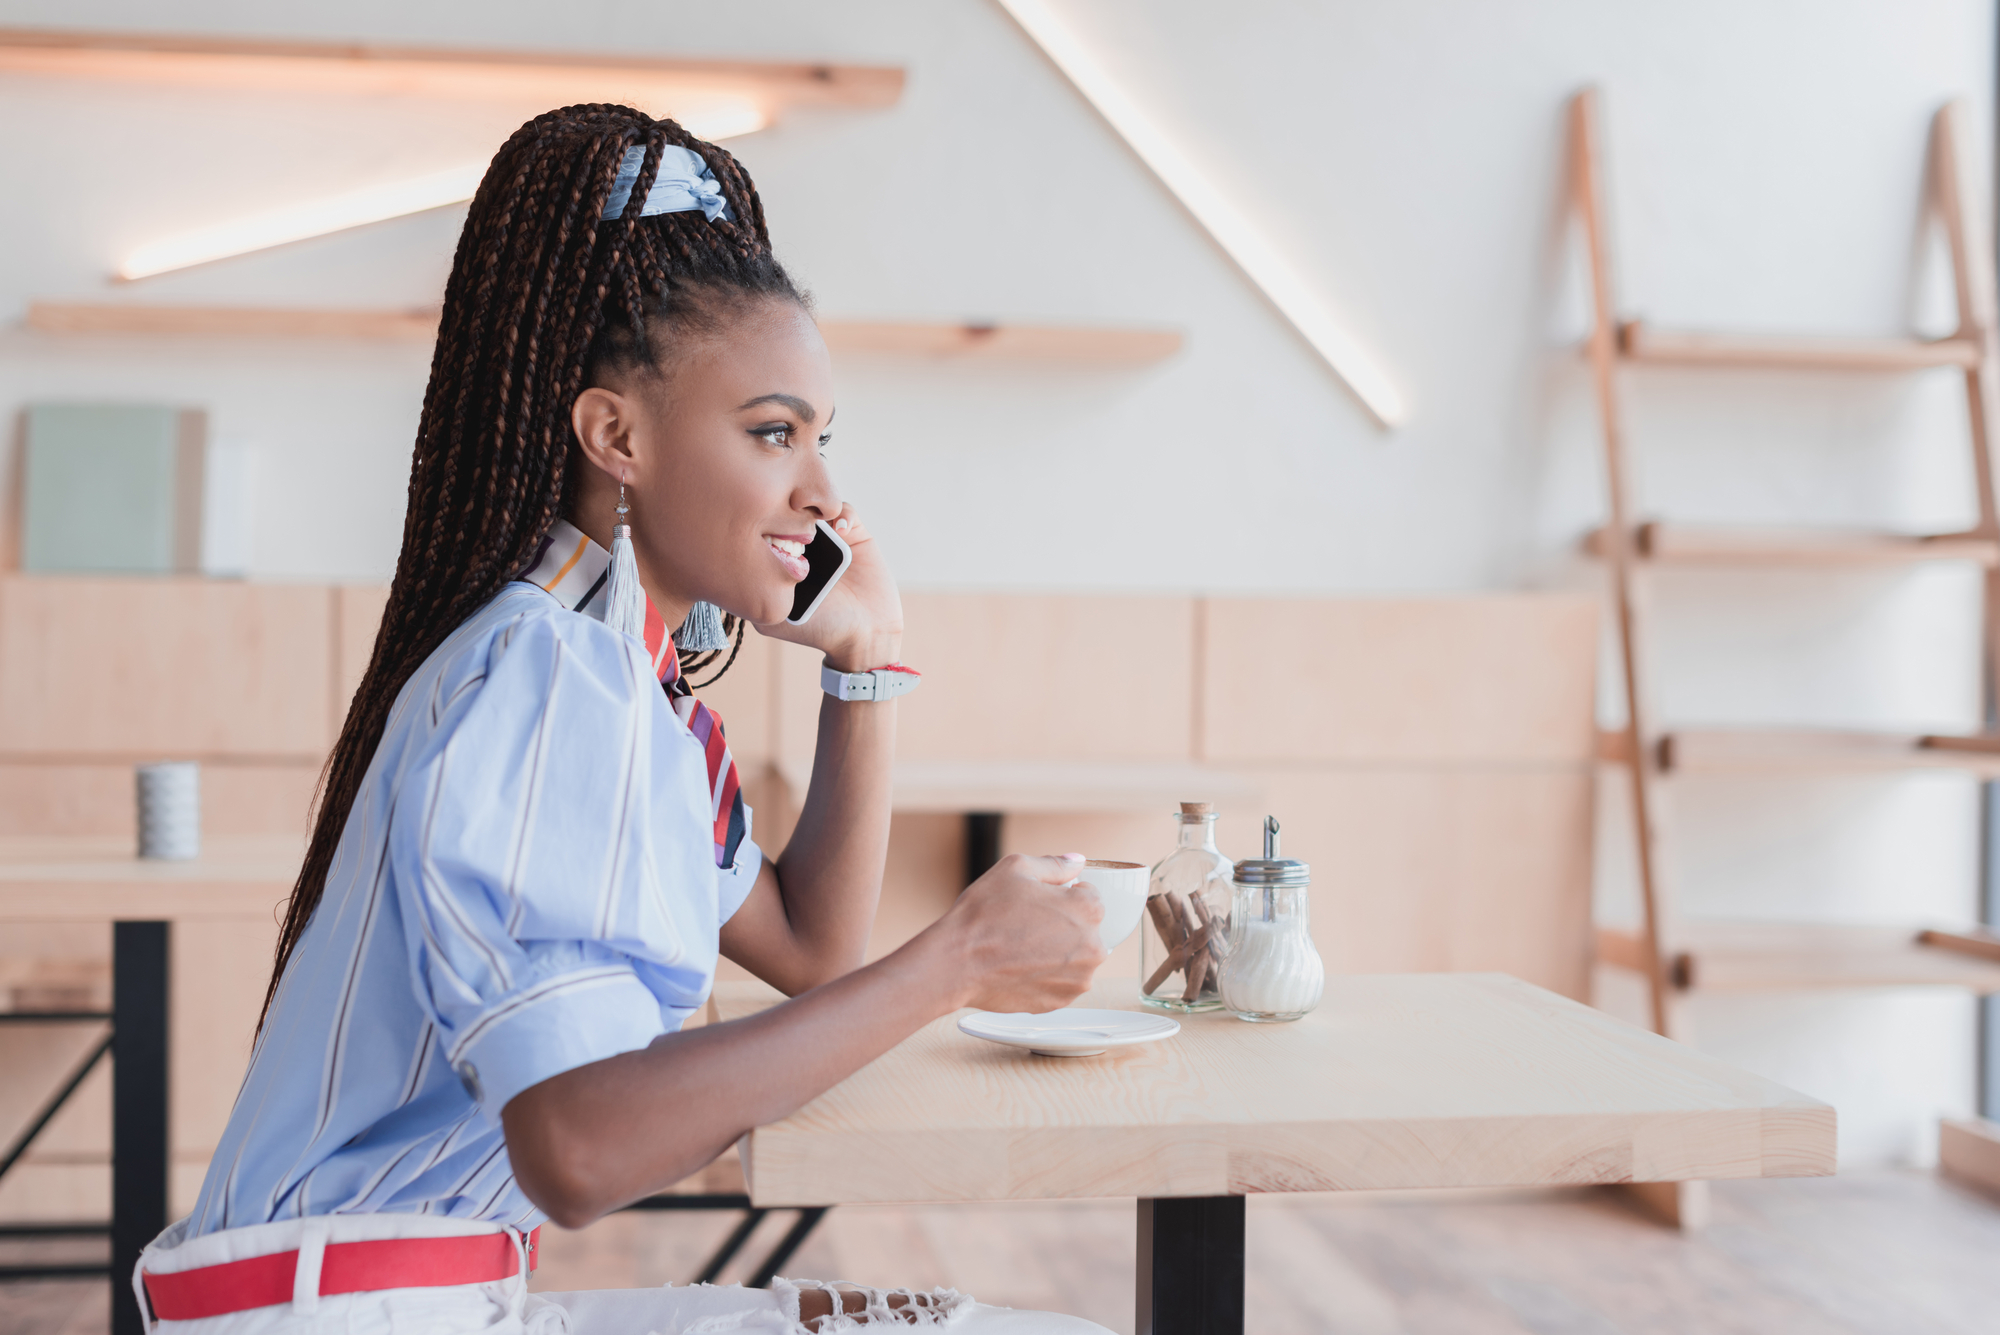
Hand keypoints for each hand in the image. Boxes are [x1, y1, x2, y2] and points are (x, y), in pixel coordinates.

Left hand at [752, 505, 903, 671]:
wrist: (865, 633)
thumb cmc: (819, 628)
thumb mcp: (773, 619)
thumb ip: (750, 597)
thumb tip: (726, 571)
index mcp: (781, 559)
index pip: (766, 528)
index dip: (764, 523)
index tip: (767, 533)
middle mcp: (803, 544)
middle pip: (788, 511)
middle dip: (787, 510)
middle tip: (789, 522)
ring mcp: (829, 537)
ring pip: (815, 506)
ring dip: (813, 509)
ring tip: (813, 524)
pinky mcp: (854, 535)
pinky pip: (844, 511)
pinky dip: (841, 514)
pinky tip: (840, 532)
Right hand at [934, 854, 1107, 1012]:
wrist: (956, 963)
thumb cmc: (983, 914)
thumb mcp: (1016, 869)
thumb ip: (1055, 865)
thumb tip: (1077, 862)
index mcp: (1088, 910)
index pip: (1090, 895)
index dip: (1063, 895)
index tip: (1040, 903)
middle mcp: (1093, 947)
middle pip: (1085, 928)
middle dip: (1063, 924)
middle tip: (1027, 925)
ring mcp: (1078, 979)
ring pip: (1075, 958)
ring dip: (1057, 952)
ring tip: (1021, 948)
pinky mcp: (1061, 1002)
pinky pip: (1061, 982)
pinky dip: (1046, 975)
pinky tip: (1020, 967)